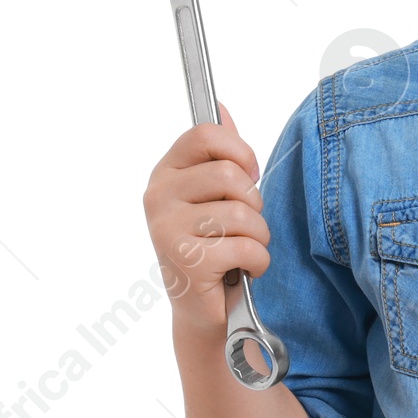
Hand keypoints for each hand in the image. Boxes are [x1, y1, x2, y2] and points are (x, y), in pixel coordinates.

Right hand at [143, 106, 268, 337]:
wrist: (204, 309)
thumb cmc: (214, 247)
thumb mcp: (214, 196)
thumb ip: (218, 153)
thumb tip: (221, 108)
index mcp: (166, 173)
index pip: (204, 135)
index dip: (239, 151)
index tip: (248, 174)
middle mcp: (158, 197)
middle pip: (229, 174)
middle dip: (254, 203)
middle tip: (245, 225)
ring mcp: (167, 228)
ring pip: (242, 213)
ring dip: (259, 236)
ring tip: (245, 250)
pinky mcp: (186, 260)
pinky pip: (246, 246)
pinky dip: (259, 262)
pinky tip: (245, 270)